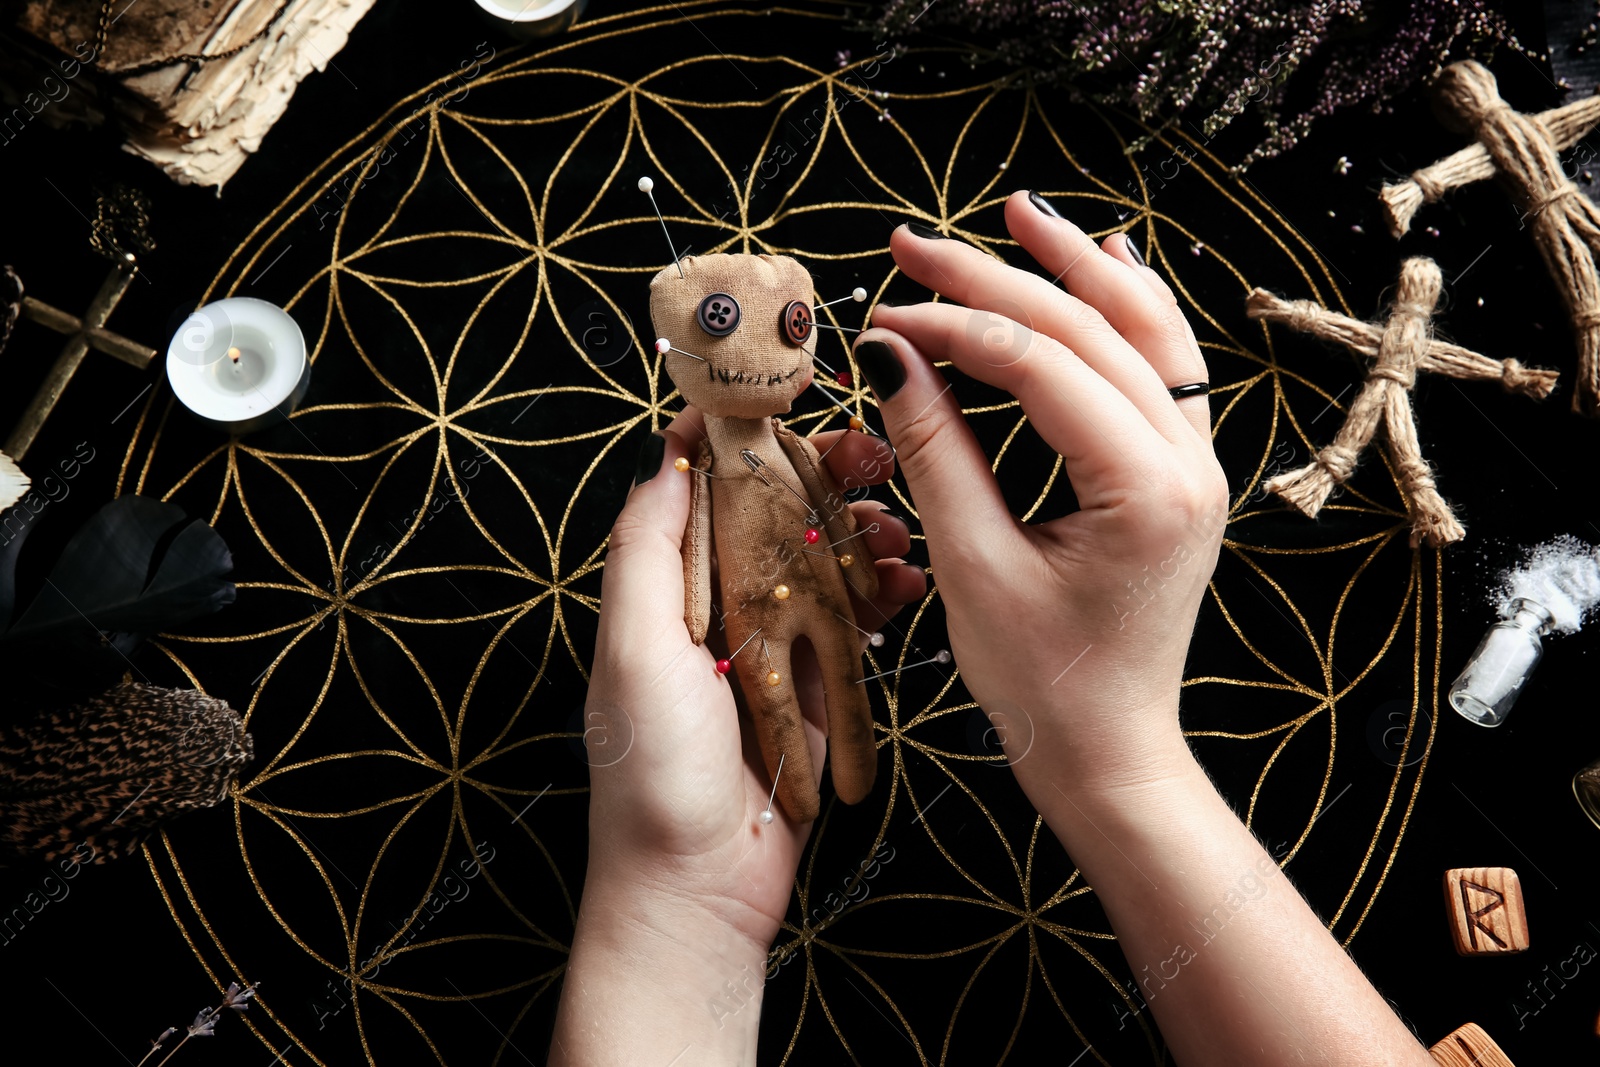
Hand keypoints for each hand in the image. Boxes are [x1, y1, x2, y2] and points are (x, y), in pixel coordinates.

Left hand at [551, 407, 923, 1062]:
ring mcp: (772, 648)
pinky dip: (886, 593)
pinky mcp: (818, 688)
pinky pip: (857, 622)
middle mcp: (717, 610)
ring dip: (860, 531)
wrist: (699, 893)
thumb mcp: (634, 651)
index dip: (742, 440)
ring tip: (897, 520)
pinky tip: (910, 577)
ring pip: (824, 562)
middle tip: (872, 450)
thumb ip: (647, 553)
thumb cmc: (653, 776)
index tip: (787, 394)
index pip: (702, 491)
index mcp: (665, 592)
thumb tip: (667, 458)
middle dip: (822, 477)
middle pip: (774, 516)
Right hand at [855, 192, 1228, 798]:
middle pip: (1091, 332)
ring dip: (1078, 269)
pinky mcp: (1180, 472)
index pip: (1042, 367)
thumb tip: (890, 354)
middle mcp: (1190, 464)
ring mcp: (1197, 464)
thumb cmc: (1044, 683)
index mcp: (1147, 492)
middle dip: (998, 280)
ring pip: (1144, 331)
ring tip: (1018, 214)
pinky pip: (1164, 367)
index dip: (954, 329)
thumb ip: (935, 453)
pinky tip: (1103, 264)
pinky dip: (1128, 311)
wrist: (1111, 753)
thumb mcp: (973, 569)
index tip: (882, 314)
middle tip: (913, 244)